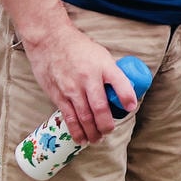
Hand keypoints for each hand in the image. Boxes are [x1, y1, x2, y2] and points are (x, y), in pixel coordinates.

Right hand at [24, 25, 136, 145]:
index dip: (126, 96)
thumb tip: (123, 88)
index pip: (119, 82)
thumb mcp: (101, 54)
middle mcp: (88, 78)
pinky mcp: (58, 95)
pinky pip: (69, 117)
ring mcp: (72, 89)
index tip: (131, 107)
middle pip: (100, 108)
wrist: (50, 41)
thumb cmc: (79, 47)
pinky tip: (82, 138)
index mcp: (103, 66)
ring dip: (92, 132)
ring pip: (84, 117)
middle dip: (106, 125)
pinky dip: (76, 131)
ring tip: (97, 139)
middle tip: (109, 131)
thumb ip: (110, 71)